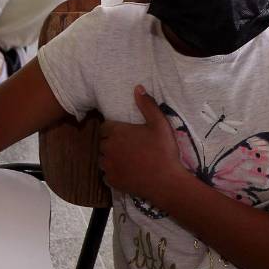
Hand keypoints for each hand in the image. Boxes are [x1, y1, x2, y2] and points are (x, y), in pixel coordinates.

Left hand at [98, 86, 187, 206]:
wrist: (166, 181)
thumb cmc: (164, 150)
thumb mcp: (160, 123)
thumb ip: (147, 105)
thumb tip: (138, 87)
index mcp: (116, 132)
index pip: (105, 126)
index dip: (114, 129)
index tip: (126, 133)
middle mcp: (107, 148)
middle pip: (102, 142)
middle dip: (111, 142)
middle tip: (128, 145)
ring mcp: (108, 165)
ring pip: (102, 158)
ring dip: (110, 156)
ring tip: (126, 158)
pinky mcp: (111, 180)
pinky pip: (105, 173)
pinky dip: (112, 171)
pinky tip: (125, 171)